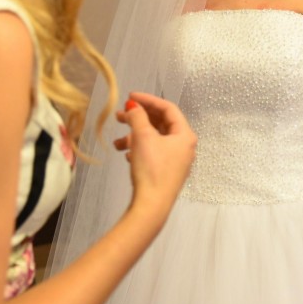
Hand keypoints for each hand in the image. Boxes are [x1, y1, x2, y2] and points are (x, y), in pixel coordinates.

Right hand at [113, 92, 195, 220]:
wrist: (151, 206)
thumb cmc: (151, 169)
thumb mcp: (143, 137)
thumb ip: (137, 117)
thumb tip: (133, 105)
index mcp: (184, 135)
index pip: (168, 108)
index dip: (148, 100)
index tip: (130, 96)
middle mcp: (184, 146)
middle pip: (161, 123)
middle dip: (139, 118)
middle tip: (120, 115)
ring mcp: (176, 160)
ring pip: (154, 139)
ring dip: (135, 136)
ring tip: (118, 141)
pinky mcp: (166, 172)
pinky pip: (152, 153)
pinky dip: (139, 149)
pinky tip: (126, 154)